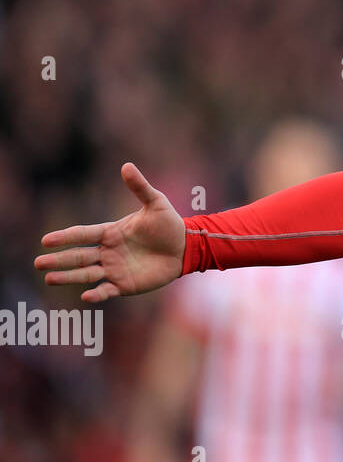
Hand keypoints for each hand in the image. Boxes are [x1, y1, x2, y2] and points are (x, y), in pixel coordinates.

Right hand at [35, 163, 185, 302]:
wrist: (185, 247)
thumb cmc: (168, 225)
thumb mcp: (156, 203)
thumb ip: (140, 187)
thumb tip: (126, 165)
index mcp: (111, 232)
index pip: (83, 234)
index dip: (65, 237)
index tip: (46, 240)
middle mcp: (108, 252)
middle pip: (78, 256)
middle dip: (59, 260)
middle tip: (38, 263)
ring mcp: (114, 269)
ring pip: (86, 274)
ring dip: (68, 277)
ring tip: (49, 279)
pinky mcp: (125, 284)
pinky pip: (107, 290)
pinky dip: (97, 294)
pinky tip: (86, 296)